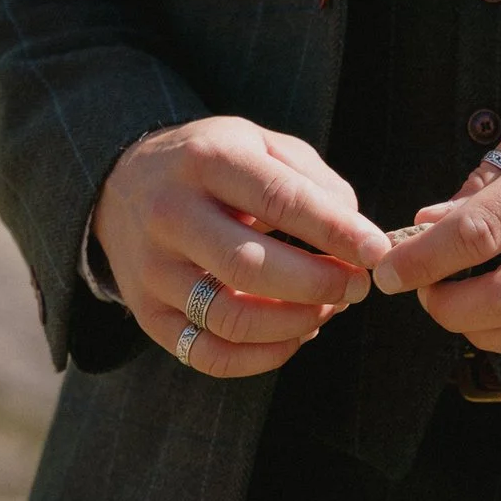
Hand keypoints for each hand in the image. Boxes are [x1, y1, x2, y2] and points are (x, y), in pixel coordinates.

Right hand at [96, 116, 392, 377]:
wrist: (122, 184)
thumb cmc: (212, 165)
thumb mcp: (259, 144)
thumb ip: (312, 180)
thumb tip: (353, 232)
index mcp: (205, 160)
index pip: (278, 200)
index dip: (335, 231)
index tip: (377, 250)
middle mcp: (171, 214)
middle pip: (250, 265)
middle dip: (319, 283)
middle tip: (358, 286)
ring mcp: (153, 269)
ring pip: (230, 318)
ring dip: (295, 323)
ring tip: (329, 309)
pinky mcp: (147, 314)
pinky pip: (208, 355)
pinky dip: (263, 357)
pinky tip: (296, 335)